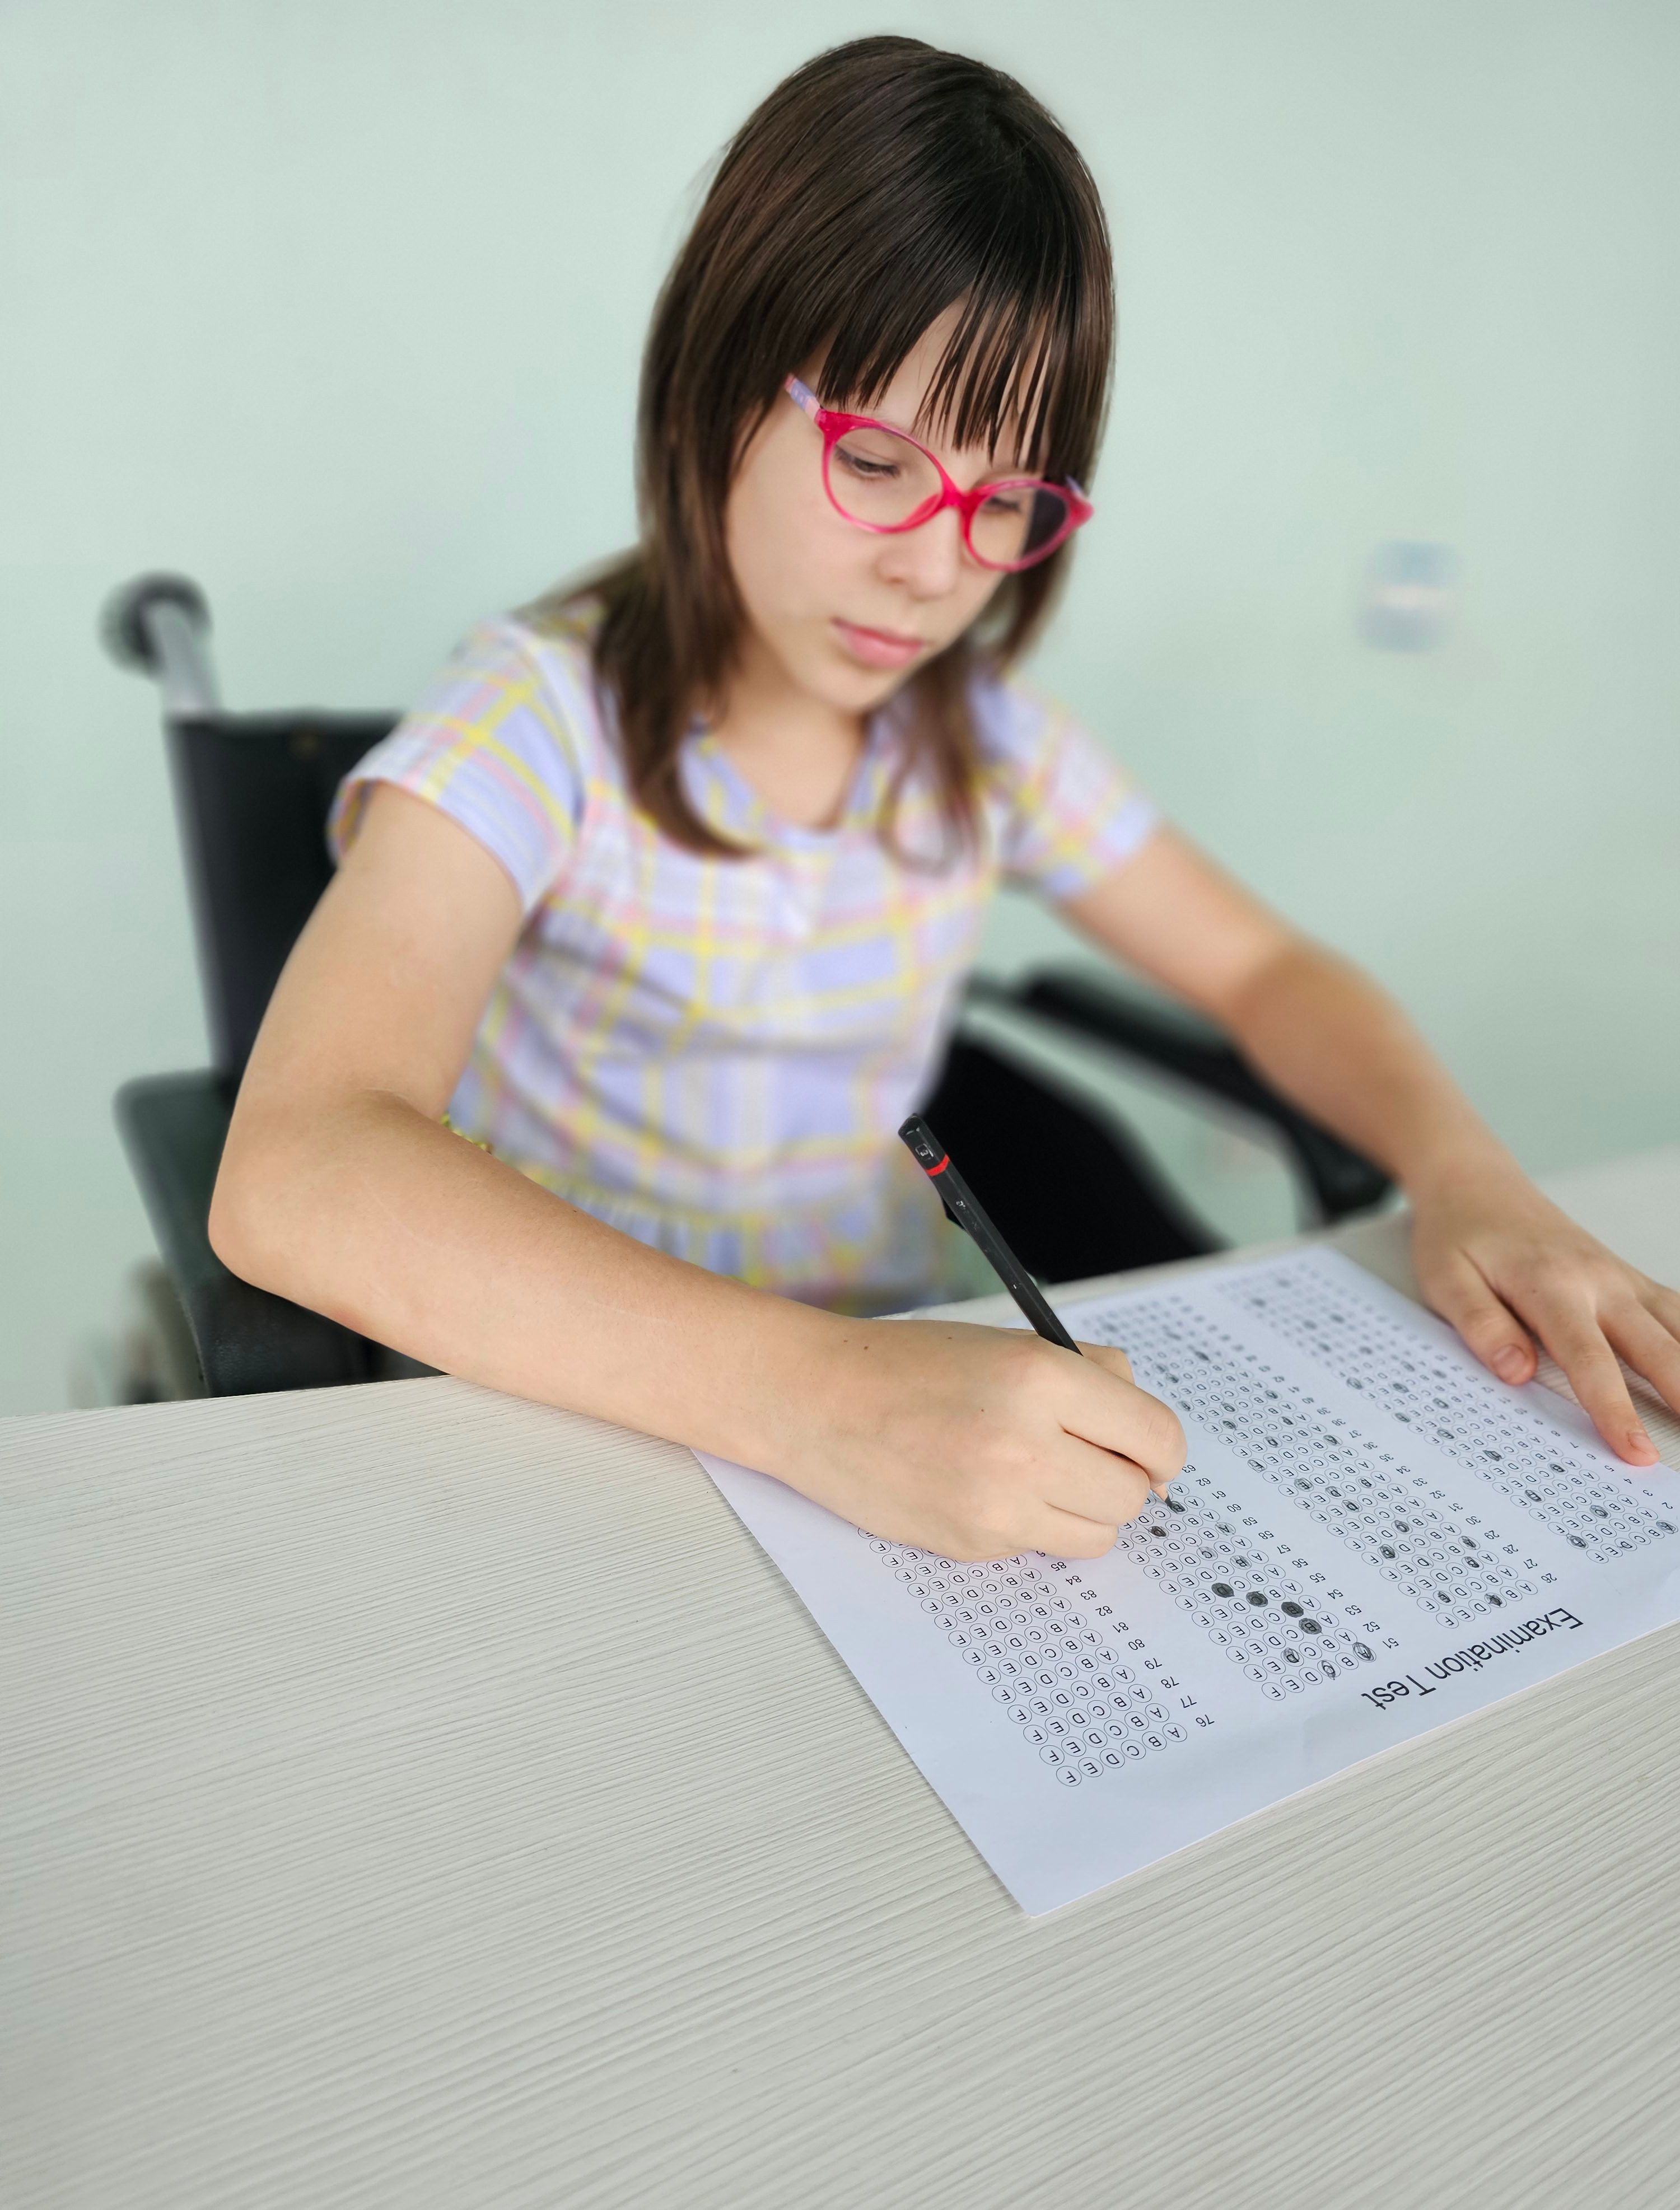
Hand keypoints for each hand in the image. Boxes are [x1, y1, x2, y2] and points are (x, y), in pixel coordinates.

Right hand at [786, 1319, 1186, 1560]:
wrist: (817, 1400)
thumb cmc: (908, 1365)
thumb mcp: (1008, 1343)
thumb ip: (1089, 1375)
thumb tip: (1149, 1433)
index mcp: (1041, 1378)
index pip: (1156, 1437)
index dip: (1160, 1449)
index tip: (1148, 1452)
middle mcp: (1025, 1443)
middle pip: (1133, 1495)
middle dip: (1119, 1478)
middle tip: (1083, 1458)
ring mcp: (998, 1503)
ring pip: (1099, 1535)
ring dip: (1084, 1510)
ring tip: (1039, 1477)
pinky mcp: (973, 1543)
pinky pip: (1040, 1548)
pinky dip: (1031, 1525)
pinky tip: (987, 1489)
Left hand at [1410, 1160, 1679, 1465]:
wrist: (1477, 1186)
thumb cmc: (1458, 1236)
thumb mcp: (1446, 1280)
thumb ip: (1481, 1326)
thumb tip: (1517, 1372)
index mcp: (1550, 1285)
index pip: (1590, 1359)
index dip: (1616, 1409)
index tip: (1638, 1452)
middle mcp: (1597, 1280)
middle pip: (1657, 1347)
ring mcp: (1619, 1277)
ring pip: (1679, 1327)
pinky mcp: (1628, 1278)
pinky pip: (1675, 1309)